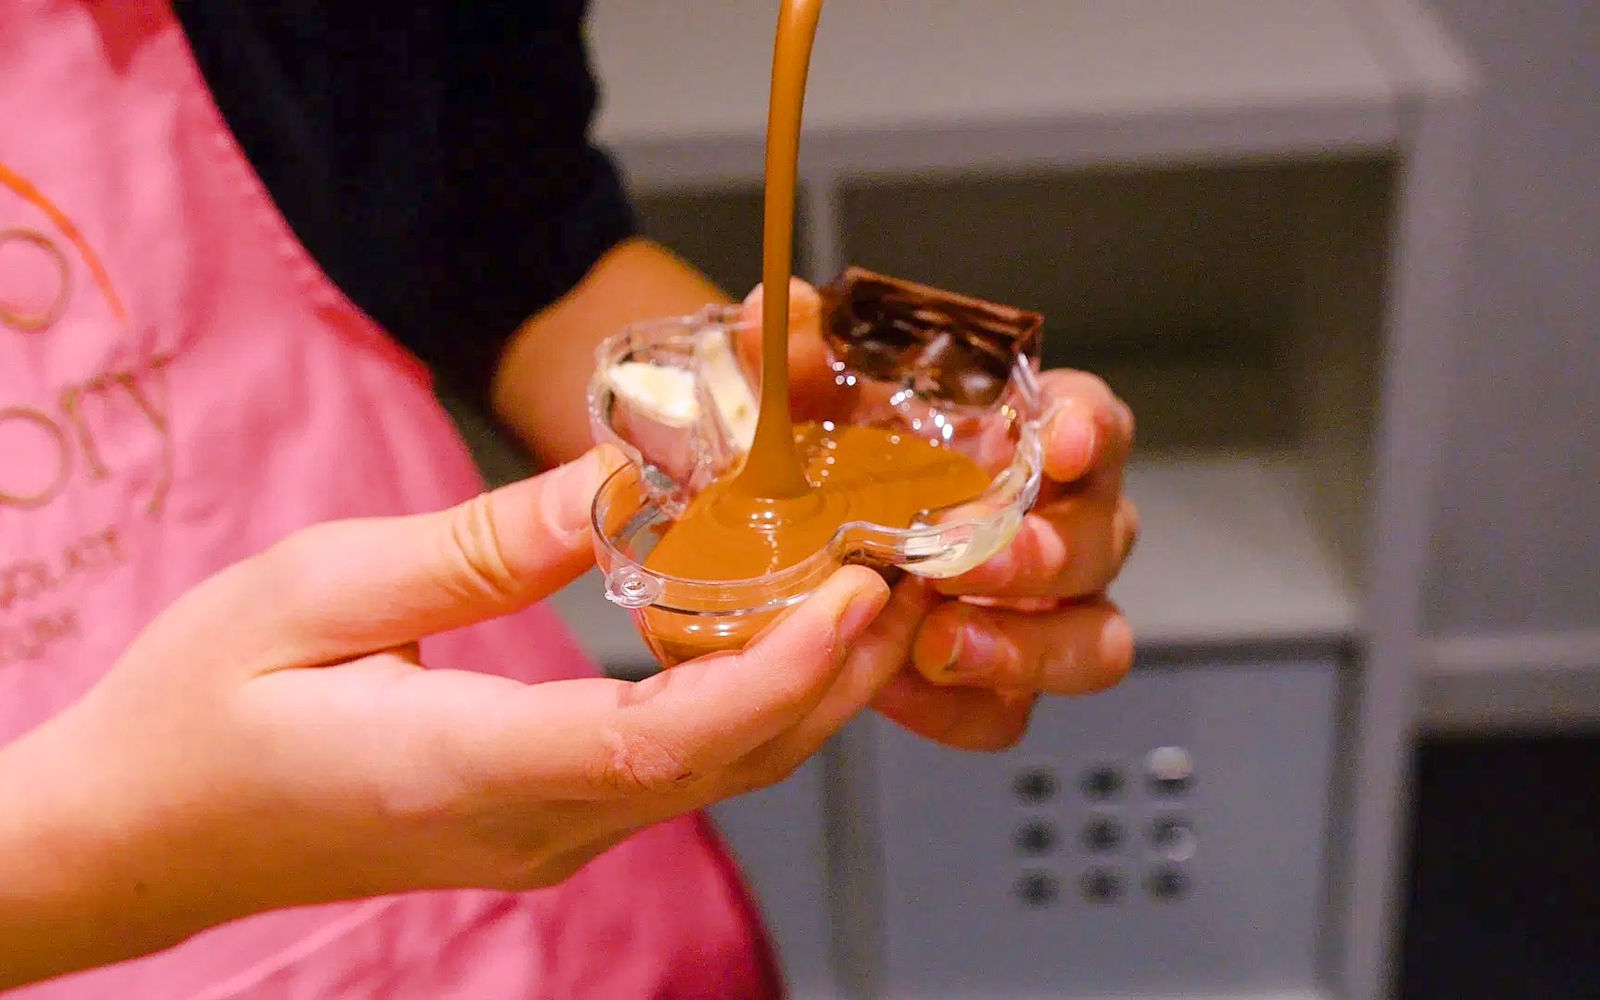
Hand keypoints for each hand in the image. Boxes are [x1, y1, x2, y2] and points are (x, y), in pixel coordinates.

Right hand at [0, 445, 923, 986]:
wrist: (140, 832)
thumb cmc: (200, 707)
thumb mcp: (320, 588)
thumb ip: (481, 544)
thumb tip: (619, 479)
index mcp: (463, 770)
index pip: (661, 739)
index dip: (776, 673)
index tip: (852, 595)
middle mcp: (526, 825)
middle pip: (723, 763)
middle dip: (831, 674)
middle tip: (899, 570)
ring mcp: (539, 838)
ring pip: (712, 777)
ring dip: (803, 693)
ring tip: (863, 596)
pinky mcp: (538, 826)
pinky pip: (672, 775)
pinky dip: (744, 708)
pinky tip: (771, 639)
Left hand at [739, 281, 1137, 750]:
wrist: (796, 539)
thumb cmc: (833, 454)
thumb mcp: (804, 398)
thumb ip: (794, 352)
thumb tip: (775, 316)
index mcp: (1031, 440)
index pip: (1097, 421)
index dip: (1090, 430)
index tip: (1059, 443)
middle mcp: (1061, 525)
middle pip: (1105, 540)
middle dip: (1041, 556)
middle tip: (962, 561)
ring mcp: (1044, 614)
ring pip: (1093, 642)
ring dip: (1026, 648)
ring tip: (941, 646)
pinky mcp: (1003, 685)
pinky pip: (1010, 714)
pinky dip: (959, 709)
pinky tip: (896, 687)